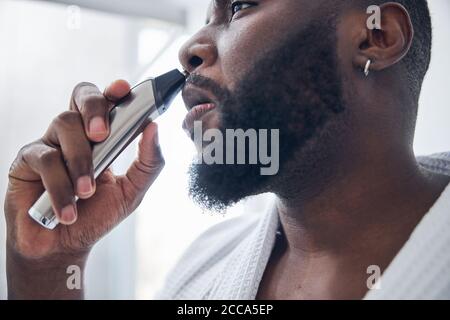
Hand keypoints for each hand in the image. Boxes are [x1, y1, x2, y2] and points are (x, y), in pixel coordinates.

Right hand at [5, 80, 164, 298]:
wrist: (62, 246)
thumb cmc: (96, 215)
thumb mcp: (131, 192)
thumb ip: (148, 163)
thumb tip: (154, 128)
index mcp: (101, 137)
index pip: (106, 103)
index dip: (113, 91)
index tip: (123, 89)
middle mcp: (75, 134)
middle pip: (81, 96)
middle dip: (95, 108)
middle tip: (102, 134)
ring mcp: (50, 143)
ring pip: (64, 125)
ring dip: (80, 161)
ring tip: (86, 192)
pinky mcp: (26, 160)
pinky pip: (45, 158)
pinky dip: (60, 186)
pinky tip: (68, 210)